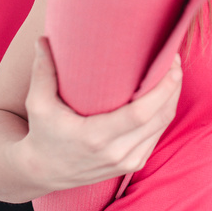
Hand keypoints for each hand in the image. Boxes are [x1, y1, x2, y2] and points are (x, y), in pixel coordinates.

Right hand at [14, 37, 182, 192]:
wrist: (43, 172)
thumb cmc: (42, 134)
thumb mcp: (38, 105)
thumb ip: (43, 71)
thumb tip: (43, 38)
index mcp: (94, 137)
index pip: (140, 113)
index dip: (162, 89)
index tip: (170, 64)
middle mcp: (115, 153)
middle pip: (159, 117)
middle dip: (173, 86)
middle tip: (173, 59)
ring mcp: (127, 162)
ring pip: (163, 126)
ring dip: (172, 98)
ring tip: (172, 71)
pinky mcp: (133, 165)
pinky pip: (157, 135)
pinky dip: (165, 113)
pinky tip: (165, 94)